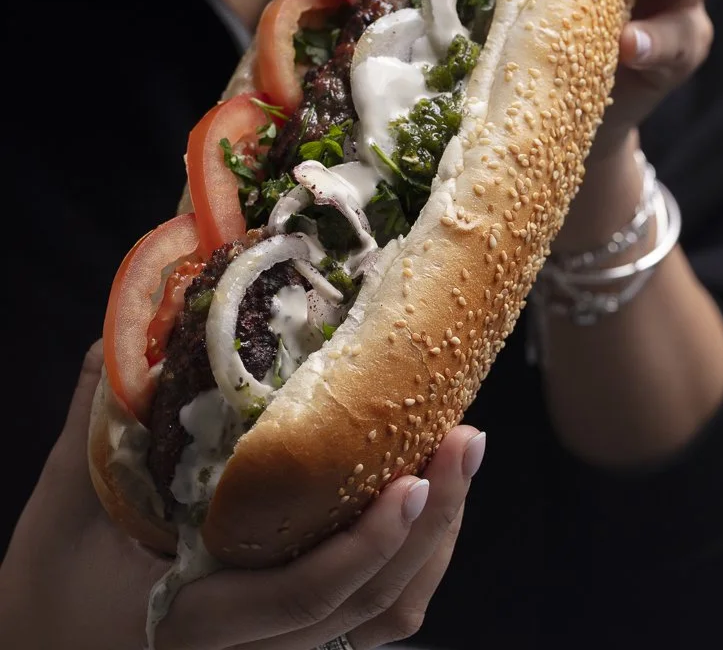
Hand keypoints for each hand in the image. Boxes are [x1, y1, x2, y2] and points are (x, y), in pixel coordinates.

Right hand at [0, 343, 483, 649]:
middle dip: (432, 526)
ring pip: (385, 617)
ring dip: (437, 539)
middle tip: (463, 439)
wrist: (42, 648)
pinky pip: (372, 615)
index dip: (365, 543)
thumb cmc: (48, 587)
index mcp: (194, 625)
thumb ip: (103, 409)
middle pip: (369, 609)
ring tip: (460, 453)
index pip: (301, 597)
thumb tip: (145, 322)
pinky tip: (426, 492)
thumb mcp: (65, 502)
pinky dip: (412, 557)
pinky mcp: (291, 637)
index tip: (410, 478)